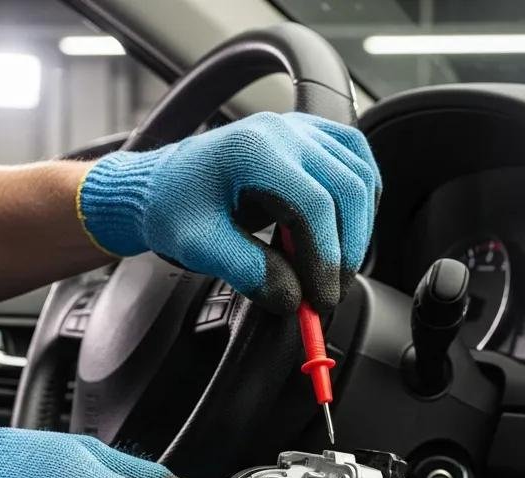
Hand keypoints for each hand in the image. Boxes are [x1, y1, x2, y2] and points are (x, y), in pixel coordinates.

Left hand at [79, 111, 380, 313]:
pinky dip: (361, 205)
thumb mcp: (200, 247)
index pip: (314, 204)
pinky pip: (358, 167)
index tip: (320, 300)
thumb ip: (247, 271)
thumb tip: (292, 299)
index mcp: (255, 149)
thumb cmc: (175, 209)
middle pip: (348, 189)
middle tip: (328, 295)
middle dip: (346, 251)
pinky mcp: (314, 140)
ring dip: (358, 230)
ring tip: (333, 272)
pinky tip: (343, 235)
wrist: (164, 186)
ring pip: (360, 177)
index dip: (326, 258)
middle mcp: (285, 130)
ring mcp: (303, 130)